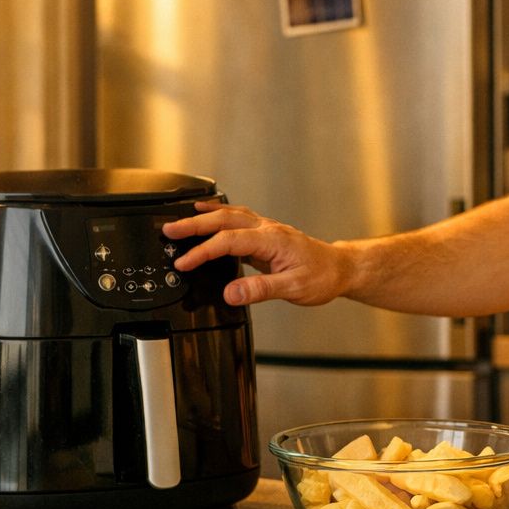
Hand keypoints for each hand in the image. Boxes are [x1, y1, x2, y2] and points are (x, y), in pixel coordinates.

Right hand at [162, 202, 350, 306]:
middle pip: (225, 219)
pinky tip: (209, 218)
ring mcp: (267, 230)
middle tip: (168, 229)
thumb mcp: (293, 288)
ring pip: (230, 215)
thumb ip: (261, 289)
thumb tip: (231, 293)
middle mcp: (268, 229)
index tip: (183, 262)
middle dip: (194, 224)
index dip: (203, 251)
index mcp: (272, 240)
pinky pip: (237, 221)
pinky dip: (219, 217)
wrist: (340, 269)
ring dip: (204, 216)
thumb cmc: (322, 277)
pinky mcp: (266, 235)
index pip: (229, 241)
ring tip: (181, 218)